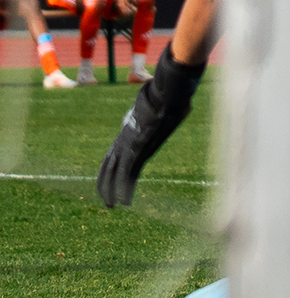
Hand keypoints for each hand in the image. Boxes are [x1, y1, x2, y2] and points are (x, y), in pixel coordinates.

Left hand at [97, 46, 203, 207]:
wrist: (168, 91)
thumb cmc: (170, 94)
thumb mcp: (163, 105)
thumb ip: (162, 110)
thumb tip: (178, 102)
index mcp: (129, 132)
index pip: (112, 154)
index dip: (108, 170)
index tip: (109, 181)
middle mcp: (125, 139)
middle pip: (108, 166)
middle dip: (104, 184)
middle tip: (105, 201)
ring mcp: (129, 144)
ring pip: (114, 173)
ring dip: (111, 191)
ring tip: (110, 206)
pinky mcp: (136, 149)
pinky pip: (127, 173)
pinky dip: (124, 189)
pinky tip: (124, 202)